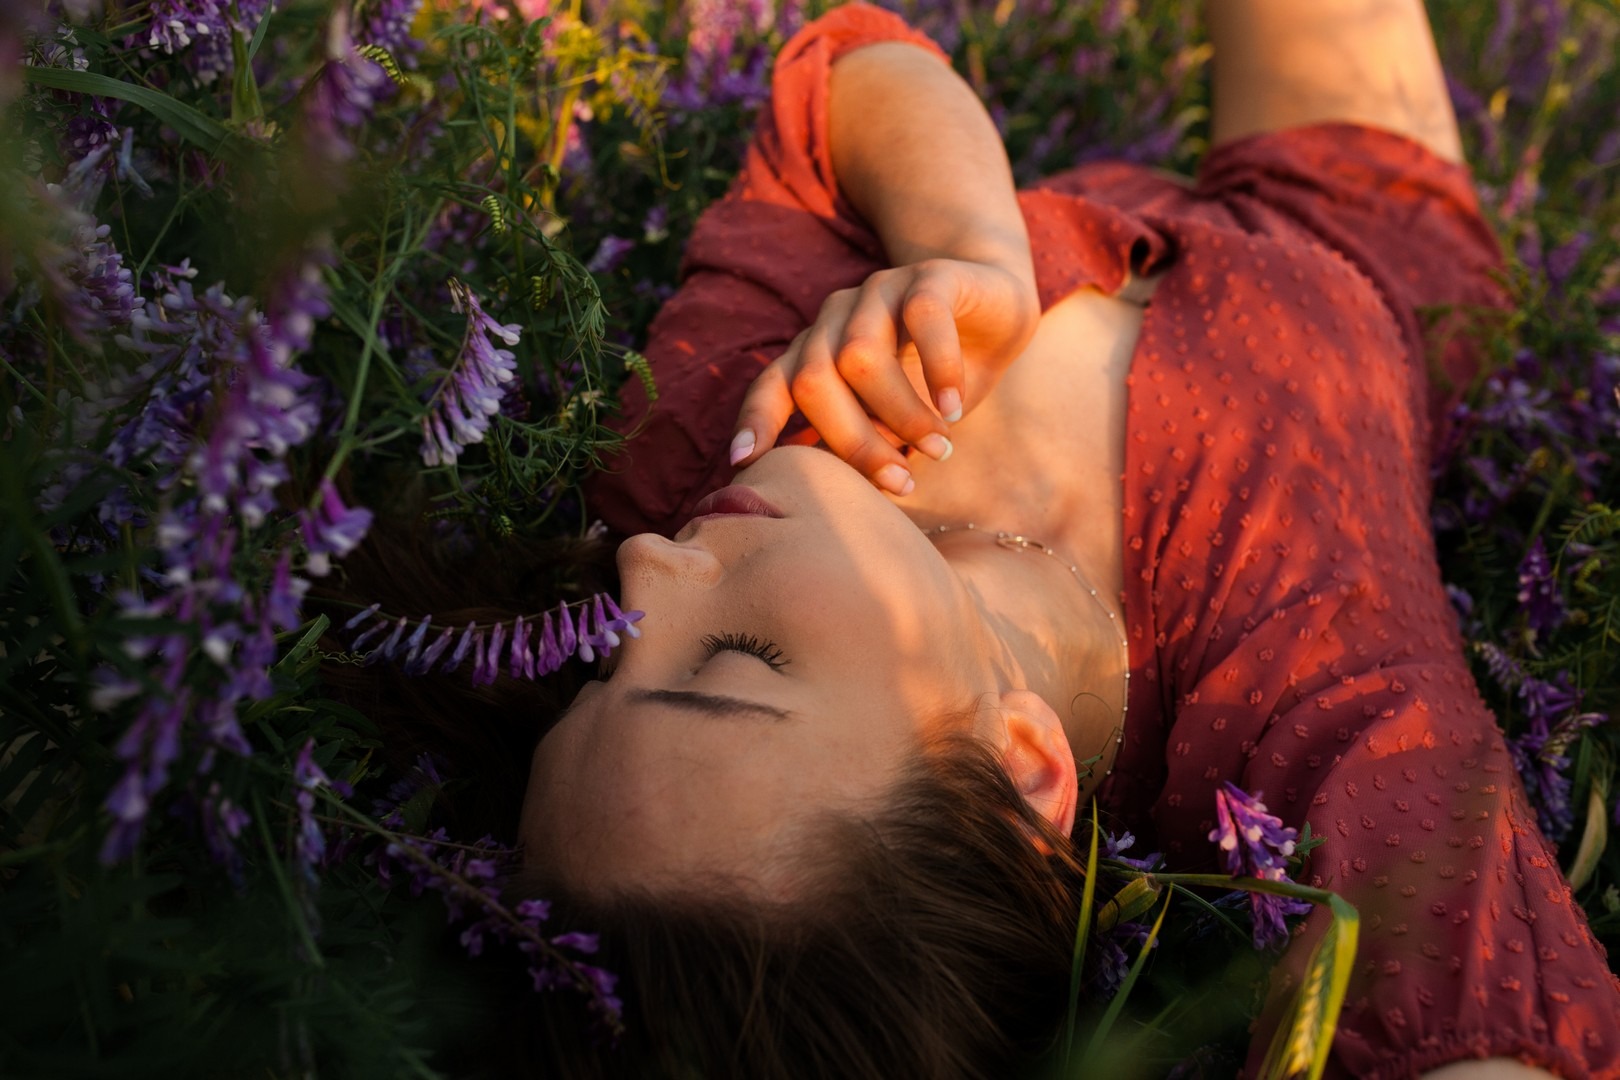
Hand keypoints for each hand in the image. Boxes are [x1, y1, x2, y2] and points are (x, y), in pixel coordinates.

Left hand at [729, 258, 1039, 493]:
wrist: (994, 308)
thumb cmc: (934, 376)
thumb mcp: (894, 417)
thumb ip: (864, 442)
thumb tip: (837, 499)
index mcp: (816, 350)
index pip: (772, 385)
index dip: (756, 421)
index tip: (745, 462)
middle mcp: (835, 318)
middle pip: (814, 380)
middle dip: (853, 442)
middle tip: (900, 482)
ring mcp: (877, 292)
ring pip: (861, 355)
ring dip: (901, 412)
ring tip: (940, 448)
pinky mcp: (928, 276)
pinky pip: (923, 318)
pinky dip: (938, 367)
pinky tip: (954, 406)